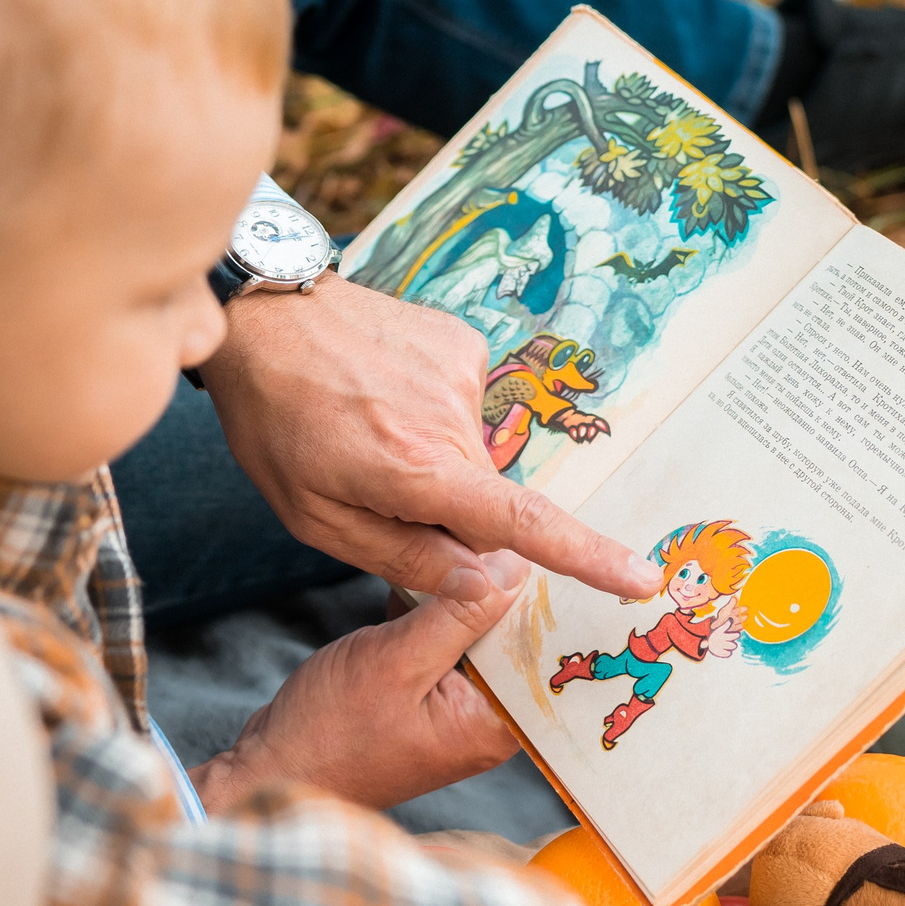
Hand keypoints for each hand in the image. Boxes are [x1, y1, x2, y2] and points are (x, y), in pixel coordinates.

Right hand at [191, 551, 528, 809]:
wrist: (275, 768)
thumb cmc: (331, 731)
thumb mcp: (398, 660)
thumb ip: (460, 615)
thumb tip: (515, 568)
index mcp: (496, 724)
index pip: (544, 650)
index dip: (542, 595)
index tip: (533, 545)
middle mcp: (487, 719)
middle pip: (514, 637)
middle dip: (498, 588)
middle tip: (485, 534)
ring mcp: (456, 707)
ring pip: (477, 634)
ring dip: (458, 595)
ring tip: (447, 550)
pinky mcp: (427, 693)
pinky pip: (445, 642)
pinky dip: (430, 613)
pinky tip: (411, 587)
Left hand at [198, 275, 657, 601]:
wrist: (262, 316)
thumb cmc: (276, 424)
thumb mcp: (316, 518)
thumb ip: (407, 559)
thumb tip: (491, 589)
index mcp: (416, 470)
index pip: (521, 525)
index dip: (587, 557)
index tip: (642, 579)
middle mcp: (452, 418)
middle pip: (485, 500)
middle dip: (443, 514)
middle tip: (370, 488)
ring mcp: (461, 371)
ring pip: (470, 454)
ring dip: (431, 461)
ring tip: (363, 429)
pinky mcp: (461, 341)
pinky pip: (461, 406)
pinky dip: (428, 416)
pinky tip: (379, 394)